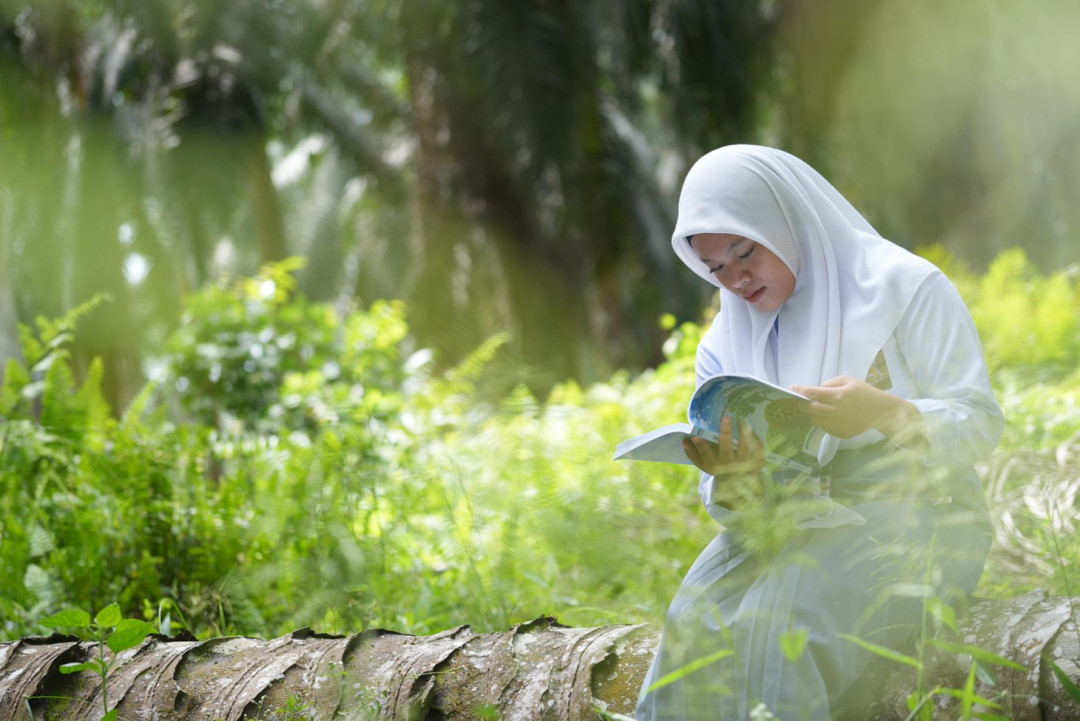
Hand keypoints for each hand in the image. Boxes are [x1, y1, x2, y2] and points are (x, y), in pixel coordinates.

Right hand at [682, 417, 764, 477]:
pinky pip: (758, 450)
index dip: (701, 447)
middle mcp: (729, 466)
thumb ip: (692, 454)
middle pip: (727, 450)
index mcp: (715, 466)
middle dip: (726, 434)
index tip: (695, 437)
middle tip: (725, 418)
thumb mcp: (704, 464)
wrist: (738, 484)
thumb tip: (684, 440)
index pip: (706, 456)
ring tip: (741, 421)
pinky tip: (750, 429)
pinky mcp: (758, 463)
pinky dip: (755, 439)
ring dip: (744, 433)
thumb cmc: (718, 468)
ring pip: (745, 449)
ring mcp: (744, 466)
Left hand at [788, 376, 920, 439]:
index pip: (812, 394)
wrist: (882, 412)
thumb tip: (814, 390)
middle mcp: (836, 411)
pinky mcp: (841, 434)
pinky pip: (824, 427)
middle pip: (809, 409)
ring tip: (816, 407)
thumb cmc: (864, 393)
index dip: (799, 391)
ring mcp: (838, 424)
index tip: (790, 389)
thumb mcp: (848, 381)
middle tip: (797, 400)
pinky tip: (828, 415)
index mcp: (838, 396)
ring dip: (812, 413)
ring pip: (814, 420)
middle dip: (801, 404)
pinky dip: (822, 421)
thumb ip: (829, 383)